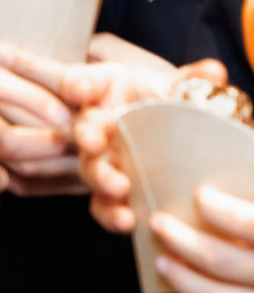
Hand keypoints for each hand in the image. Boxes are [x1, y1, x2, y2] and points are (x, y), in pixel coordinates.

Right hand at [0, 37, 230, 233]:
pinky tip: (127, 221)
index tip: (78, 91)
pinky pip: (103, 207)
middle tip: (92, 143)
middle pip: (82, 131)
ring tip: (118, 189)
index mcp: (104, 95)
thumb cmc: (164, 106)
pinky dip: (111, 215)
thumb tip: (214, 71)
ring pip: (91, 171)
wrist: (171, 140)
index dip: (78, 85)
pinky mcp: (111, 194)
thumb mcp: (178, 88)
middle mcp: (96, 127)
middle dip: (86, 137)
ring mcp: (101, 162)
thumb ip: (193, 80)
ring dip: (101, 180)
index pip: (81, 83)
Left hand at [147, 187, 253, 292]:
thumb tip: (209, 187)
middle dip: (182, 241)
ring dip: (184, 280)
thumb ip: (252, 200)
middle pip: (222, 261)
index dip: (222, 211)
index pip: (250, 225)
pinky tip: (199, 289)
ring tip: (162, 262)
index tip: (199, 194)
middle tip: (158, 223)